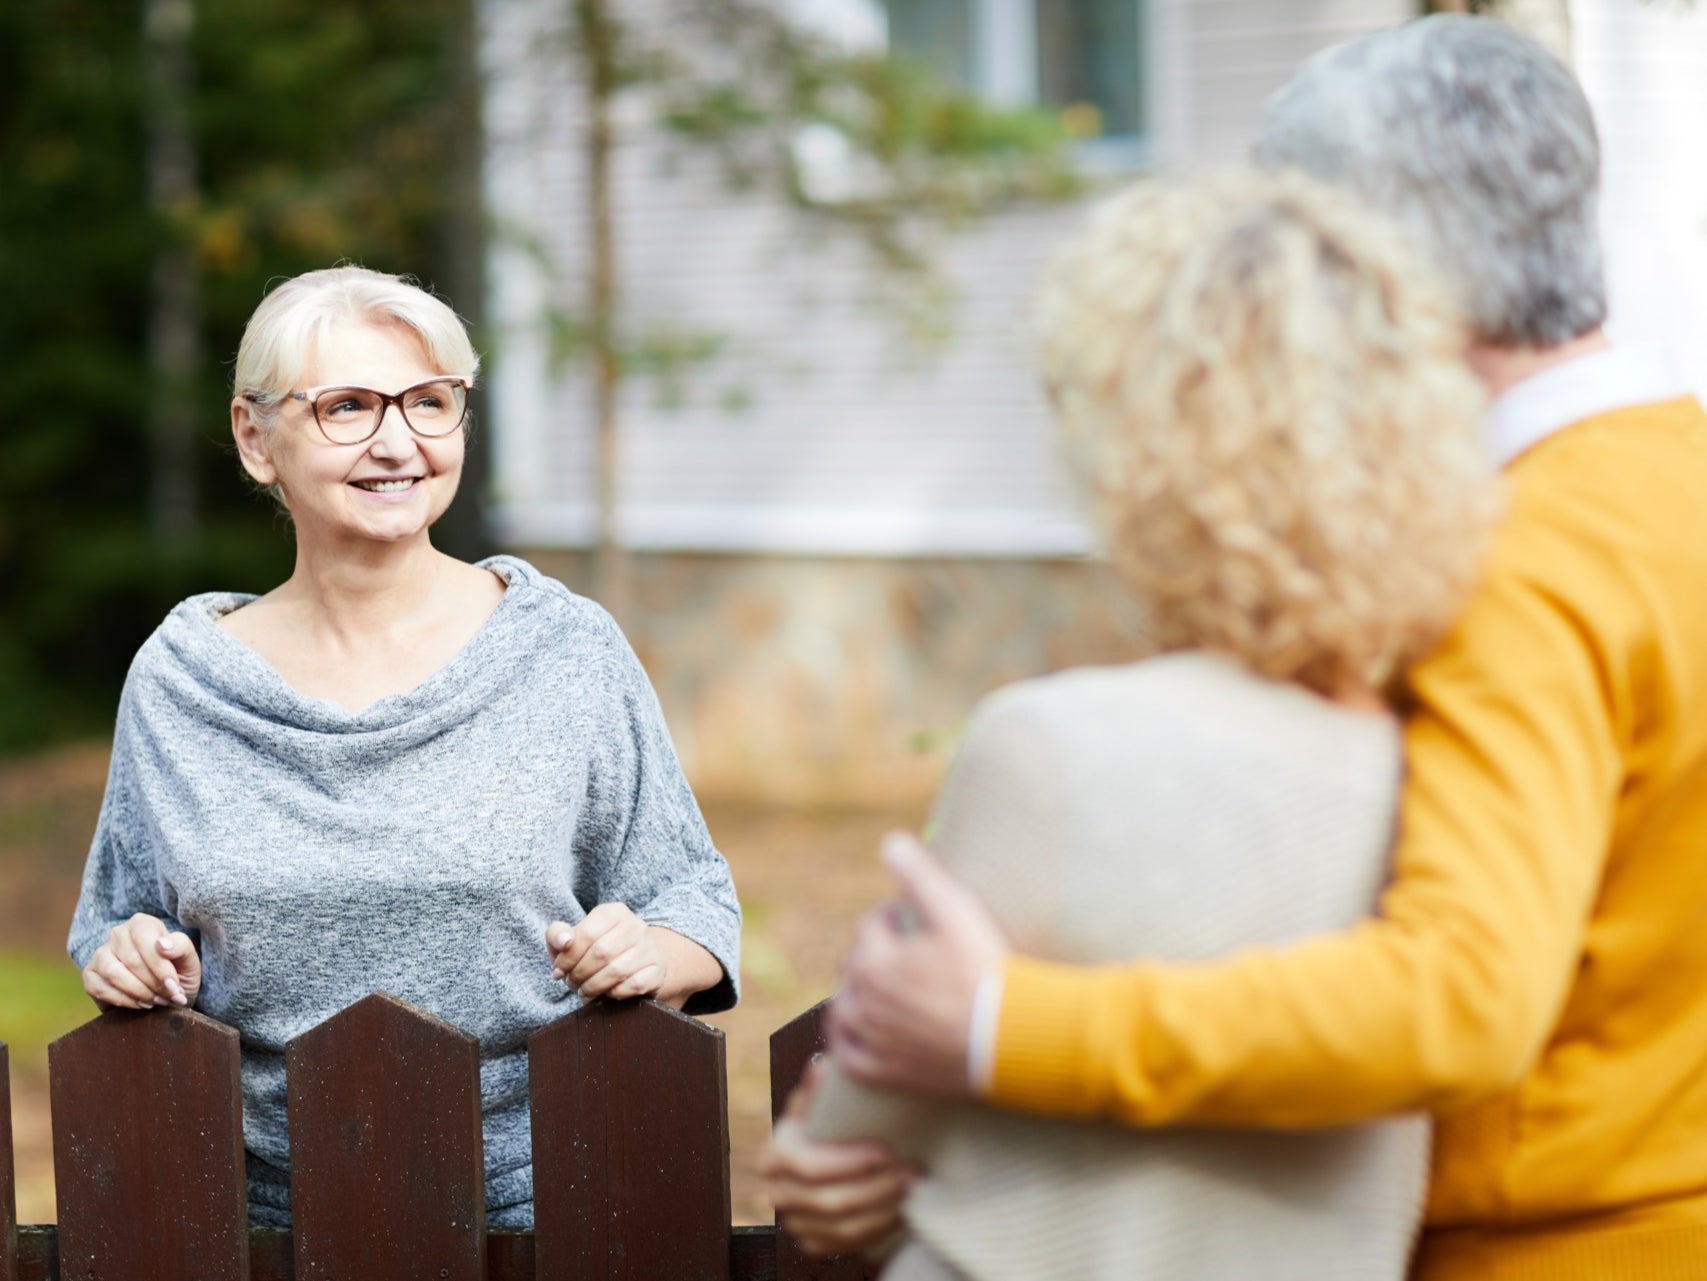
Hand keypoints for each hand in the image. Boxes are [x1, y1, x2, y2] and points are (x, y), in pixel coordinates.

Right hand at [81, 914, 200, 1010]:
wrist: (160, 991)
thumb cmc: (176, 971)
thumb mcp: (188, 959)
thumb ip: (181, 947)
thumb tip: (162, 944)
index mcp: (142, 923)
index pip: (146, 940)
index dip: (161, 967)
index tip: (174, 987)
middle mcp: (118, 934)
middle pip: (132, 961)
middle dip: (153, 984)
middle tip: (168, 997)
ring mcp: (100, 954)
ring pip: (113, 974)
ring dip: (138, 992)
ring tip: (155, 1001)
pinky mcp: (90, 975)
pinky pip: (101, 989)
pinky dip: (123, 1000)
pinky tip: (140, 1003)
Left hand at [547, 903, 666, 1000]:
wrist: (632, 964)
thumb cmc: (594, 951)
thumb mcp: (571, 940)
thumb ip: (557, 935)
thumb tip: (563, 941)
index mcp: (613, 912)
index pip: (587, 934)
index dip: (568, 957)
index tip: (559, 970)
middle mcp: (635, 925)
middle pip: (602, 953)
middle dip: (580, 973)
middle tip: (572, 982)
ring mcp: (649, 947)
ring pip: (617, 971)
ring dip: (594, 986)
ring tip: (584, 990)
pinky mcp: (657, 969)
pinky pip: (633, 985)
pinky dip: (615, 993)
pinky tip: (607, 993)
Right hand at [761, 1061, 913, 1257]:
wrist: (820, 1162)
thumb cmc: (821, 1125)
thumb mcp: (816, 1104)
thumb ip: (817, 1089)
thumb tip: (820, 1067)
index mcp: (773, 1157)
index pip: (810, 1168)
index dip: (849, 1163)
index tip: (886, 1150)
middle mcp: (778, 1194)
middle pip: (830, 1201)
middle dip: (876, 1188)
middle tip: (912, 1171)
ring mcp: (795, 1223)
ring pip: (842, 1227)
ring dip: (883, 1209)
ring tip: (914, 1188)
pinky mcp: (814, 1243)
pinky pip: (848, 1244)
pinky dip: (879, 1229)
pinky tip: (904, 1210)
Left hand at [830, 832, 1008, 1096]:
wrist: (1014, 1038)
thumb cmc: (985, 971)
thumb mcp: (955, 910)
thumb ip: (919, 874)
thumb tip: (890, 842)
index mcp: (872, 963)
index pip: (872, 926)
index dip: (897, 915)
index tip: (920, 917)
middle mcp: (863, 1004)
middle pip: (857, 967)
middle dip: (877, 952)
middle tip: (909, 949)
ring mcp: (873, 1043)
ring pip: (845, 1012)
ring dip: (857, 994)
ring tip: (882, 986)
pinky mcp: (886, 1075)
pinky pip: (850, 1059)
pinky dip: (848, 1044)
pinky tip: (859, 1034)